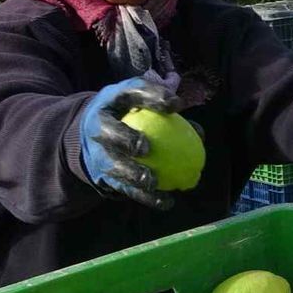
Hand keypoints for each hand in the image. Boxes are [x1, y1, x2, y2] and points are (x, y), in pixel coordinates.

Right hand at [77, 77, 181, 209]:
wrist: (93, 137)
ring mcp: (96, 150)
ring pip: (112, 164)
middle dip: (125, 139)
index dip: (152, 97)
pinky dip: (144, 197)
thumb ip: (170, 118)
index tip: (175, 105)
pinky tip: (165, 201)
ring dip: (131, 174)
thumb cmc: (131, 118)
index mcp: (111, 99)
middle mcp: (98, 123)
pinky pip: (123, 187)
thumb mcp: (144, 108)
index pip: (131, 91)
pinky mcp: (101, 174)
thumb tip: (199, 133)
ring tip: (151, 181)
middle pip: (108, 131)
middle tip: (146, 148)